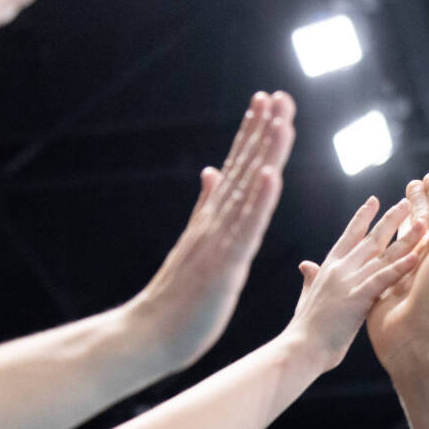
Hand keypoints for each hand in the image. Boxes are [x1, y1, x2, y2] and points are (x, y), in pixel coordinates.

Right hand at [130, 92, 291, 367]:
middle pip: (244, 167)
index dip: (253, 134)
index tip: (267, 102)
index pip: (237, 168)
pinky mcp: (225, 262)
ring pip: (248, 188)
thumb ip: (206, 207)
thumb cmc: (177, 299)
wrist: (149, 334)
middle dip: (262, 130)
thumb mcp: (198, 245)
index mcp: (213, 220)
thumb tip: (211, 171)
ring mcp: (219, 239)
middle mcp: (215, 221)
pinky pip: (246, 227)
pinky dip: (259, 200)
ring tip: (280, 120)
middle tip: (279, 94)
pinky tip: (272, 174)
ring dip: (265, 152)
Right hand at [284, 196, 424, 370]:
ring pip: (382, 254)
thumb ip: (311, 279)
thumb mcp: (307, 297)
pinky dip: (400, 267)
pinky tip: (417, 257)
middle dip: (390, 219)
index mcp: (328, 268)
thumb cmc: (305, 329)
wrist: (301, 349)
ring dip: (405, 238)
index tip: (375, 201)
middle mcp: (340, 269)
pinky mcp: (358, 298)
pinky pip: (383, 278)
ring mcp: (349, 282)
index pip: (349, 236)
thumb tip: (306, 265)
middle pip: (370, 238)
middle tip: (407, 202)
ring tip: (423, 222)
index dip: (363, 217)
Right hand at [366, 173, 428, 372]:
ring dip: (400, 222)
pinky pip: (384, 262)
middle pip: (426, 222)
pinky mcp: (388, 288)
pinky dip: (379, 249)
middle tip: (412, 184)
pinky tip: (371, 241)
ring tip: (392, 205)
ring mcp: (409, 273)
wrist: (423, 336)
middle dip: (420, 202)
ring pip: (405, 240)